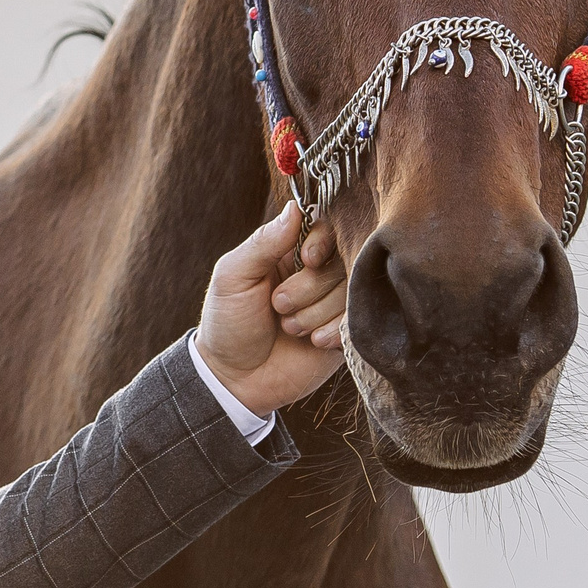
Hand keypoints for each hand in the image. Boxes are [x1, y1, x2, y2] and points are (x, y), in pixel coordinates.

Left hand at [194, 201, 349, 416]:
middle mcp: (319, 272)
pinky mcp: (348, 330)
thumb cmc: (228, 322)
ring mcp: (336, 301)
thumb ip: (262, 243)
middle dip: (311, 286)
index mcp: (289, 250)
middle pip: (344, 258)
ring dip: (317, 311)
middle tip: (278, 306)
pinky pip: (360, 320)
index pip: (325, 226)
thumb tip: (295, 207)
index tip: (308, 259)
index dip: (323, 241)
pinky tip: (313, 342)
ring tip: (289, 328)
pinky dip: (336, 330)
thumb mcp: (233, 277)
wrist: (236, 379)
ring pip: (353, 290)